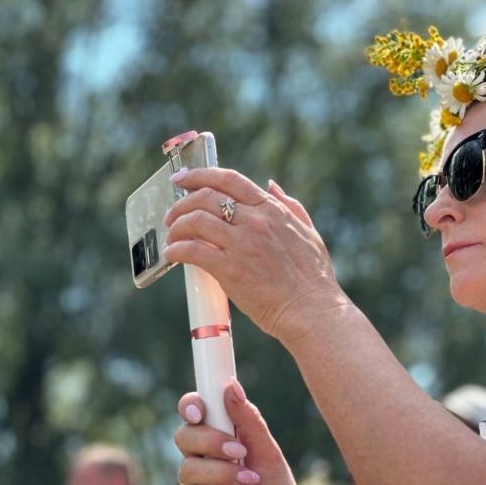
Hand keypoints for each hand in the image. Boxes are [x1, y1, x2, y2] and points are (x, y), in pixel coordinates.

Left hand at [163, 169, 349, 340]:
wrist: (311, 310)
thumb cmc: (313, 278)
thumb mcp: (309, 232)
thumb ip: (290, 206)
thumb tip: (271, 186)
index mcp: (272, 210)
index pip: (230, 180)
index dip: (200, 174)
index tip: (182, 179)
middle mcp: (255, 222)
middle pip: (206, 197)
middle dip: (182, 203)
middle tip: (173, 215)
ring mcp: (242, 244)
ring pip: (195, 220)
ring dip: (177, 227)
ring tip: (173, 237)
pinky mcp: (230, 269)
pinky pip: (193, 251)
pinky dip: (177, 250)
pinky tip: (173, 254)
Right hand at [175, 380, 315, 484]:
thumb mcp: (268, 450)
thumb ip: (248, 419)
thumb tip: (231, 386)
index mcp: (220, 433)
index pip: (195, 410)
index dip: (192, 405)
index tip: (202, 410)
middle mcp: (203, 454)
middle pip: (184, 435)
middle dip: (211, 442)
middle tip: (239, 452)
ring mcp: (195, 480)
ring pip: (189, 467)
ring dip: (224, 474)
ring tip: (250, 483)